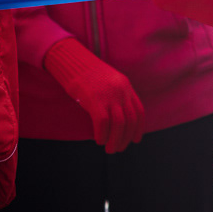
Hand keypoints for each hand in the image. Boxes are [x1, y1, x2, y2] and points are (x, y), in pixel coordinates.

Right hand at [42, 38, 144, 152]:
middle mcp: (121, 92)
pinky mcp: (95, 100)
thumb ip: (116, 96)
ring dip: (115, 140)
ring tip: (109, 149)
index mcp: (126, 87)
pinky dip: (102, 135)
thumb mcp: (109, 83)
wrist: (73, 62)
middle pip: (130, 120)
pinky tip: (99, 140)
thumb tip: (118, 118)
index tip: (136, 139)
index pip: (139, 111)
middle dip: (126, 138)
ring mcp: (109, 95)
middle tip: (119, 148)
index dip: (139, 128)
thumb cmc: (88, 75)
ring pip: (119, 124)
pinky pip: (103, 123)